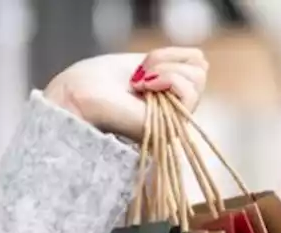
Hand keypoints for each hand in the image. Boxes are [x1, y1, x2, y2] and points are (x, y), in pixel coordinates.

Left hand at [44, 48, 208, 141]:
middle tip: (140, 74)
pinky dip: (167, 78)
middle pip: (200, 74)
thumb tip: (202, 61)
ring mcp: (174, 124)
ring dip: (165, 69)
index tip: (142, 65)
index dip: (172, 56)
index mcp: (167, 99)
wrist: (79, 96)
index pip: (196, 67)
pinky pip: (189, 91)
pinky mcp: (171, 129)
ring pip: (198, 80)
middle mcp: (174, 115)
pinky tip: (144, 86)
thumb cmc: (98, 80)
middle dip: (168, 60)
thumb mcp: (144, 62)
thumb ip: (173, 63)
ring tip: (140, 81)